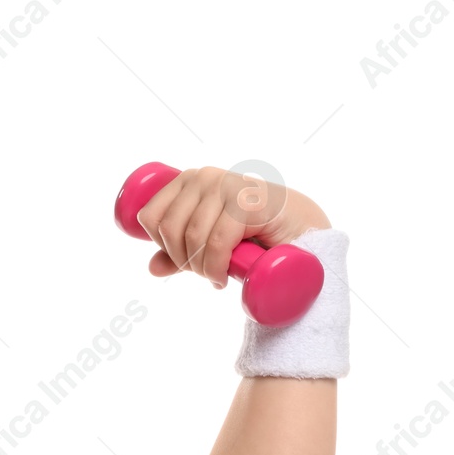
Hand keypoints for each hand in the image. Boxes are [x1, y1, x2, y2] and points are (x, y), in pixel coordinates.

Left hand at [135, 166, 329, 287]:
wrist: (304, 229)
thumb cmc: (255, 234)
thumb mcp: (209, 242)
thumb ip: (180, 252)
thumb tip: (152, 268)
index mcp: (189, 180)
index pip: (150, 217)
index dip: (161, 246)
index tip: (184, 261)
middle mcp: (205, 177)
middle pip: (169, 229)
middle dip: (183, 261)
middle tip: (206, 274)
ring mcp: (227, 186)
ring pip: (192, 238)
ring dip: (201, 268)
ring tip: (216, 277)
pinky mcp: (248, 202)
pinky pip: (217, 243)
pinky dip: (215, 267)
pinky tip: (223, 278)